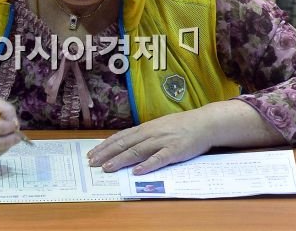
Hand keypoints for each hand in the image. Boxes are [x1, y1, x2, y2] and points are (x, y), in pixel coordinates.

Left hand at [87, 110, 213, 173]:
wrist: (203, 123)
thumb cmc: (181, 126)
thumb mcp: (159, 127)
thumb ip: (144, 135)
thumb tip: (127, 144)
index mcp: (146, 128)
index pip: (121, 137)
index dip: (106, 145)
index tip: (92, 153)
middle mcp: (150, 133)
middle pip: (124, 144)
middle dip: (107, 153)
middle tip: (92, 162)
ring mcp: (162, 142)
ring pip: (137, 151)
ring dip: (121, 160)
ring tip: (108, 168)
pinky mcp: (174, 151)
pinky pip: (159, 159)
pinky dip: (147, 165)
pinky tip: (137, 171)